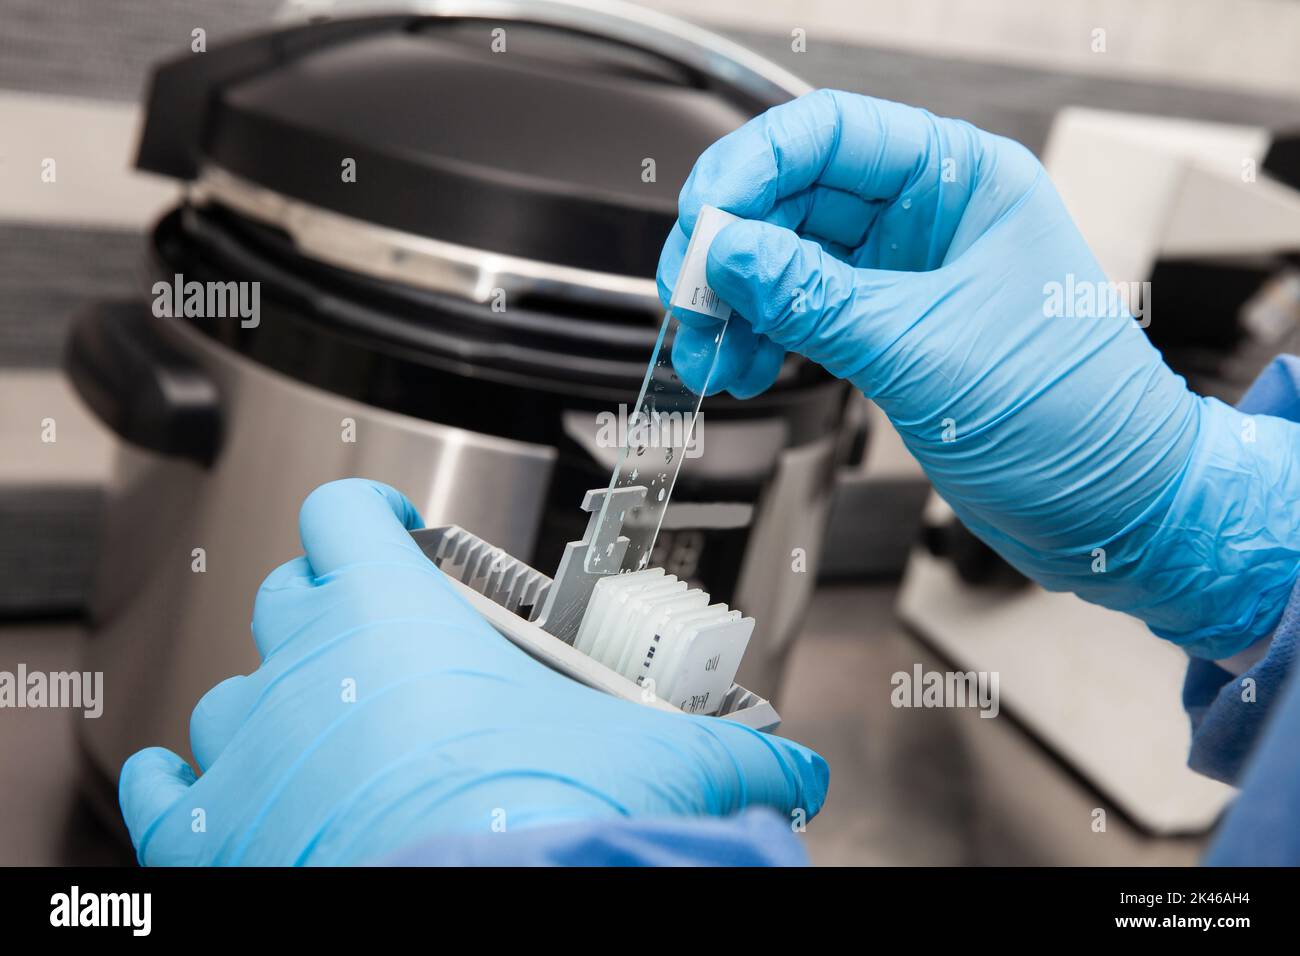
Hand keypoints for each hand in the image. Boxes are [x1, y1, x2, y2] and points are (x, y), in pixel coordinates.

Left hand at [118, 479, 826, 864]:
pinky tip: (230, 792)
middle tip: (394, 653)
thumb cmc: (540, 820)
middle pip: (291, 594)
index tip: (401, 531)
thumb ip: (734, 752)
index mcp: (395, 613)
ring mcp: (250, 747)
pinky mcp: (211, 835)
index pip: (347, 510)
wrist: (477, 911)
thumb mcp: (655, 760)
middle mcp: (306, 665)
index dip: (372, 510)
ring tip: (337, 739)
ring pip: (234, 690)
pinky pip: (169, 788)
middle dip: (335, 609)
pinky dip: (192, 784)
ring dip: (278, 704)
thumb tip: (792, 774)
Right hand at [658, 90, 1299, 656]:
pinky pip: (800, 313)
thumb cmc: (1071, 418)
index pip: (829, 135)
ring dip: (736, 304)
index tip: (702, 224)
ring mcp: (904, 274)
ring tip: (708, 354)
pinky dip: (761, 338)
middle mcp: (929, 216)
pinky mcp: (888, 329)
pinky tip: (741, 369)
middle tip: (690, 300)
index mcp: (962, 181)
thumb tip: (727, 253)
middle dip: (731, 250)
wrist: (1112, 509)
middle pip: (794, 198)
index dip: (750, 170)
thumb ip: (813, 298)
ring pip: (786, 261)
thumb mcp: (922, 349)